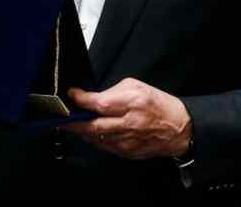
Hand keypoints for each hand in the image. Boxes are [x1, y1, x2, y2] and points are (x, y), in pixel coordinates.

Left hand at [60, 78, 192, 159]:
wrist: (179, 128)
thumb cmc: (158, 105)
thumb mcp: (136, 87)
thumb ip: (111, 92)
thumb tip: (91, 98)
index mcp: (132, 103)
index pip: (99, 104)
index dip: (81, 100)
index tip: (72, 95)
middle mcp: (129, 124)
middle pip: (92, 126)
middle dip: (72, 121)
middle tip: (61, 116)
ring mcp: (128, 141)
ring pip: (95, 138)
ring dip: (81, 131)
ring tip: (71, 123)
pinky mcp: (128, 153)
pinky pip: (104, 146)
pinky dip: (93, 139)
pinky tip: (88, 132)